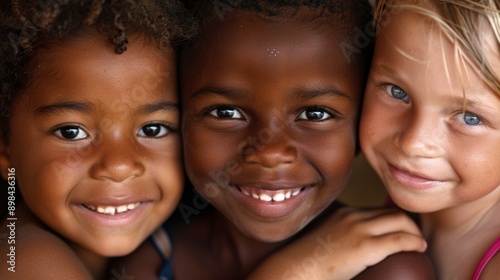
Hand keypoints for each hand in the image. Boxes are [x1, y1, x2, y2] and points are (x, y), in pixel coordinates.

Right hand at [248, 207, 426, 279]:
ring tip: (418, 245)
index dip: (396, 220)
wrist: (296, 269)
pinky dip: (413, 242)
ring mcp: (358, 230)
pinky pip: (400, 239)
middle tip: (415, 238)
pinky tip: (418, 249)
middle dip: (409, 224)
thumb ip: (341, 235)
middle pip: (393, 212)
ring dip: (414, 232)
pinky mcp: (364, 247)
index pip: (379, 210)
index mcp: (344, 214)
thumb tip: (350, 247)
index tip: (404, 231)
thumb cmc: (309, 262)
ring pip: (401, 221)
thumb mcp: (326, 240)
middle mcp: (353, 216)